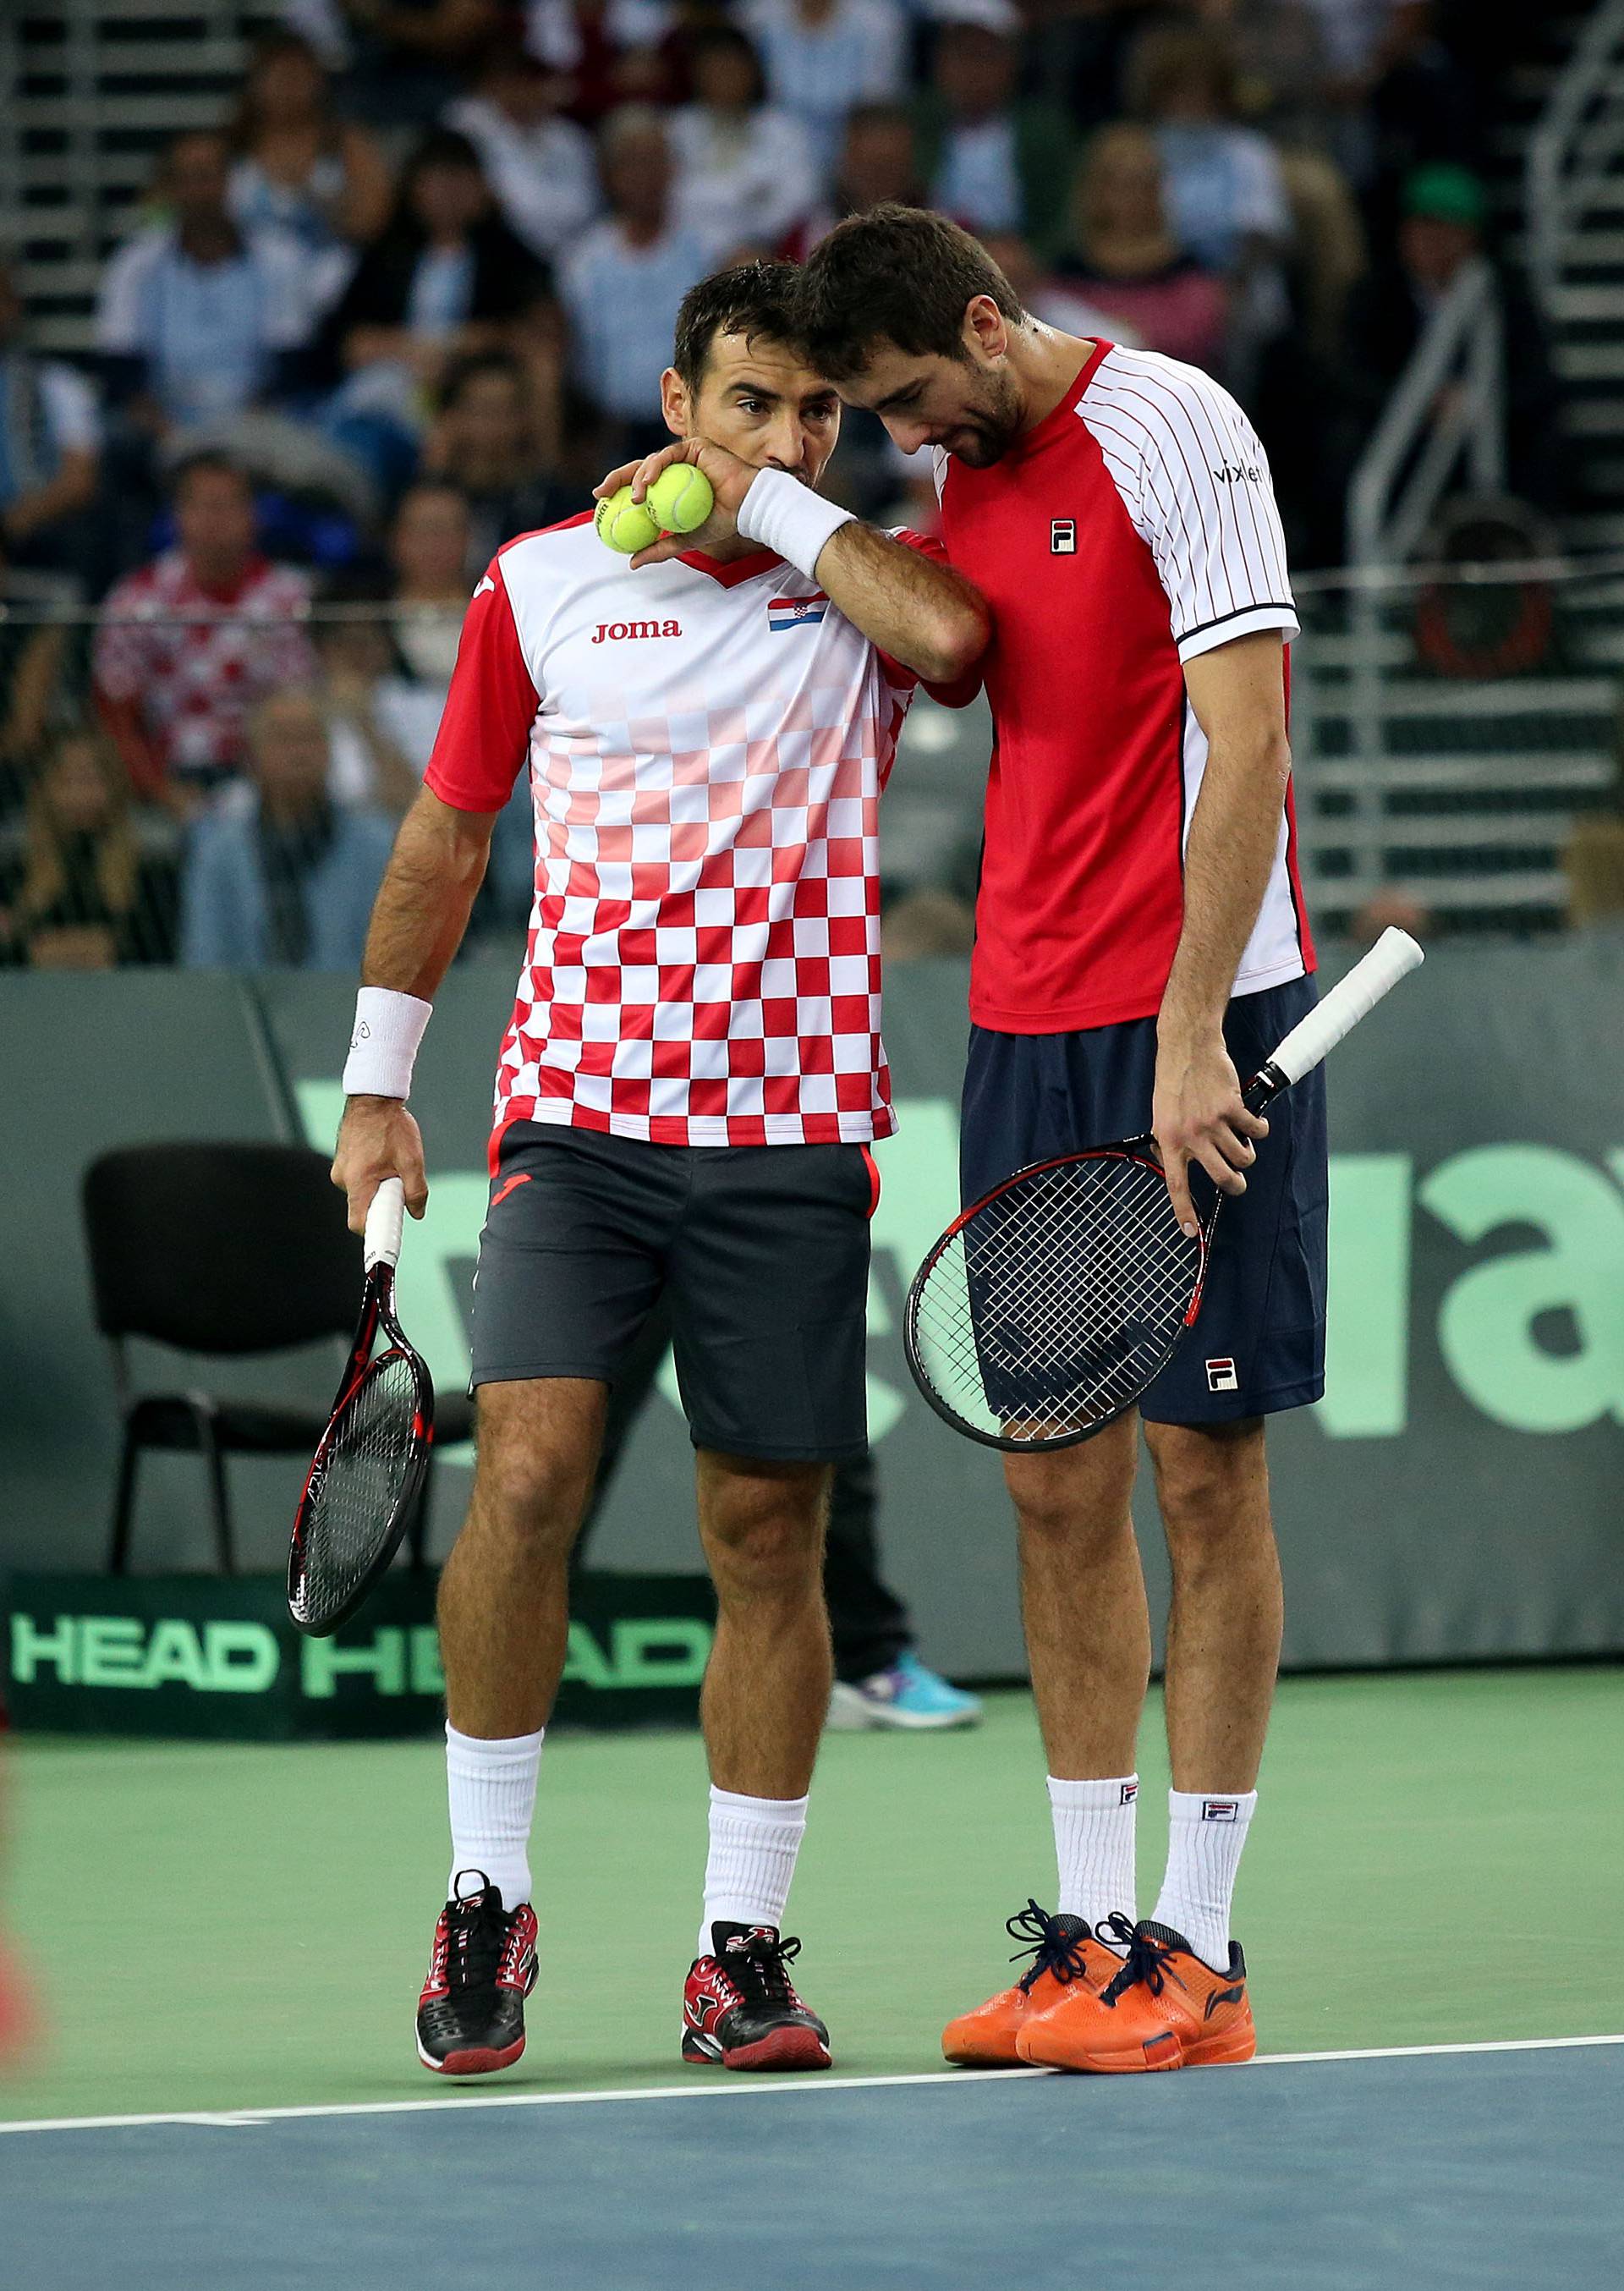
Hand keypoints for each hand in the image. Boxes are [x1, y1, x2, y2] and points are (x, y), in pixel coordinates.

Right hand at [331, 1097, 428, 1231]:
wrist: (374, 1096)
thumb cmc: (391, 1126)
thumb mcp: (412, 1161)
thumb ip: (416, 1191)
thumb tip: (417, 1213)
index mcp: (358, 1183)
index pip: (359, 1224)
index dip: (375, 1232)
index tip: (389, 1235)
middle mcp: (342, 1178)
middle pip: (363, 1207)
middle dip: (383, 1202)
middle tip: (399, 1183)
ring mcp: (340, 1168)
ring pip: (362, 1191)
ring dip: (379, 1185)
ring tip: (392, 1162)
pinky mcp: (342, 1159)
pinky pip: (358, 1177)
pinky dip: (372, 1174)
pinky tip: (383, 1155)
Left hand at [591, 436, 757, 568]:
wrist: (747, 509)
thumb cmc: (721, 522)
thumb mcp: (683, 540)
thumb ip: (659, 548)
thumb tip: (632, 563)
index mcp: (670, 485)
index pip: (640, 485)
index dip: (617, 490)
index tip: (601, 502)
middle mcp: (675, 468)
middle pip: (638, 469)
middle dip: (615, 478)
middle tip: (601, 492)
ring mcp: (684, 455)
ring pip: (651, 462)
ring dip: (638, 477)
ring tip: (635, 497)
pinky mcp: (694, 446)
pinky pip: (669, 454)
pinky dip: (655, 467)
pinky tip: (648, 482)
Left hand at [1151, 1025, 1267, 1236]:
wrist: (1189, 1047)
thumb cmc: (1173, 1081)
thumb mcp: (1161, 1115)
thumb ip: (1169, 1141)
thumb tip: (1177, 1165)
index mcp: (1169, 1140)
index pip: (1176, 1184)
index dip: (1184, 1211)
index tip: (1191, 1232)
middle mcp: (1191, 1136)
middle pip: (1223, 1178)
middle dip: (1236, 1185)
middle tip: (1237, 1180)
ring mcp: (1213, 1123)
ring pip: (1243, 1158)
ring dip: (1247, 1154)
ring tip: (1240, 1141)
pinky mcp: (1233, 1108)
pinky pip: (1257, 1132)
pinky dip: (1259, 1131)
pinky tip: (1251, 1122)